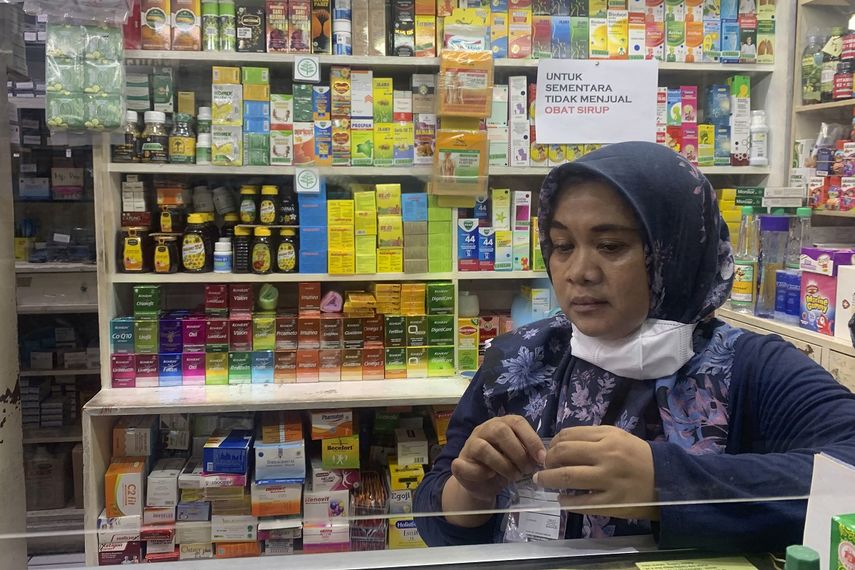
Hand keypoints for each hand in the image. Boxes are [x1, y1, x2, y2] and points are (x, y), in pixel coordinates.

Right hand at [451, 415, 546, 502]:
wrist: (481, 484)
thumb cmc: (504, 466)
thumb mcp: (519, 458)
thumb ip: (528, 453)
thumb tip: (542, 458)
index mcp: (502, 424)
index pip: (517, 422)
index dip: (531, 439)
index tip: (541, 458)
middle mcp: (485, 429)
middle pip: (500, 431)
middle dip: (517, 452)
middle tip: (526, 469)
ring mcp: (470, 443)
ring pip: (484, 448)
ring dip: (503, 465)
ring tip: (514, 477)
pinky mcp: (458, 462)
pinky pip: (466, 465)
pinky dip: (481, 473)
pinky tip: (490, 476)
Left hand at [533, 426, 659, 520]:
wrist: (668, 480)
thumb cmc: (639, 456)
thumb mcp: (618, 437)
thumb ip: (592, 437)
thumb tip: (561, 444)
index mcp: (607, 437)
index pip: (568, 436)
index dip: (552, 444)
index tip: (548, 452)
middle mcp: (606, 456)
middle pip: (563, 453)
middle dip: (547, 461)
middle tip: (543, 467)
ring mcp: (608, 480)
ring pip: (567, 477)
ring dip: (548, 480)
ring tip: (542, 482)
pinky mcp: (612, 502)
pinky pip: (581, 503)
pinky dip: (566, 502)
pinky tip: (562, 500)